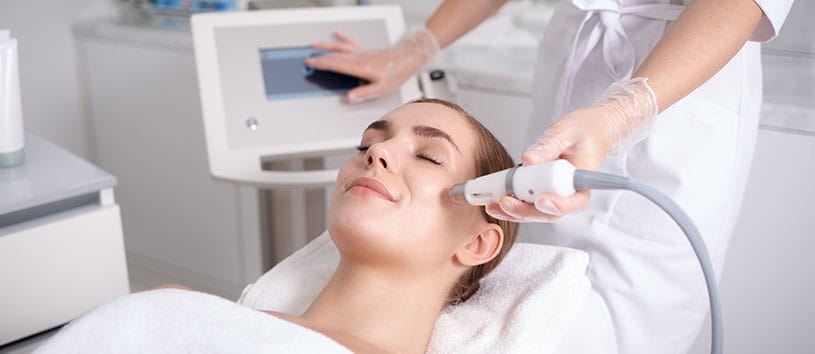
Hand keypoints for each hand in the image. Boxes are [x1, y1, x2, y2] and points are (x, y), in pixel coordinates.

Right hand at [304, 28, 438, 102]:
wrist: (406, 60)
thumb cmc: (395, 75)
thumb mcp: (380, 89)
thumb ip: (363, 93)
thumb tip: (349, 97)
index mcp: (359, 67)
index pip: (336, 65)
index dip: (322, 64)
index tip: (311, 63)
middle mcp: (358, 58)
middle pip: (335, 56)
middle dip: (320, 57)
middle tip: (308, 59)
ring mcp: (361, 53)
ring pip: (340, 48)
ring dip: (327, 46)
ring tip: (315, 45)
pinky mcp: (366, 51)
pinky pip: (352, 43)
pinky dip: (343, 38)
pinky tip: (338, 34)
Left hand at [486, 78, 658, 222]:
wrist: (591, 130)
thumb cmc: (584, 130)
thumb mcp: (565, 132)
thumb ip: (547, 146)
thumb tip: (528, 160)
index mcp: (583, 180)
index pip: (575, 201)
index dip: (558, 205)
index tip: (540, 201)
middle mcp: (571, 193)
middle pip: (550, 212)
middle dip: (525, 211)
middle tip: (505, 202)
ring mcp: (557, 194)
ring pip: (536, 212)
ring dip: (514, 212)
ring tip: (492, 205)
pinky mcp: (544, 191)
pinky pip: (529, 203)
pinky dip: (512, 204)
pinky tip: (494, 200)